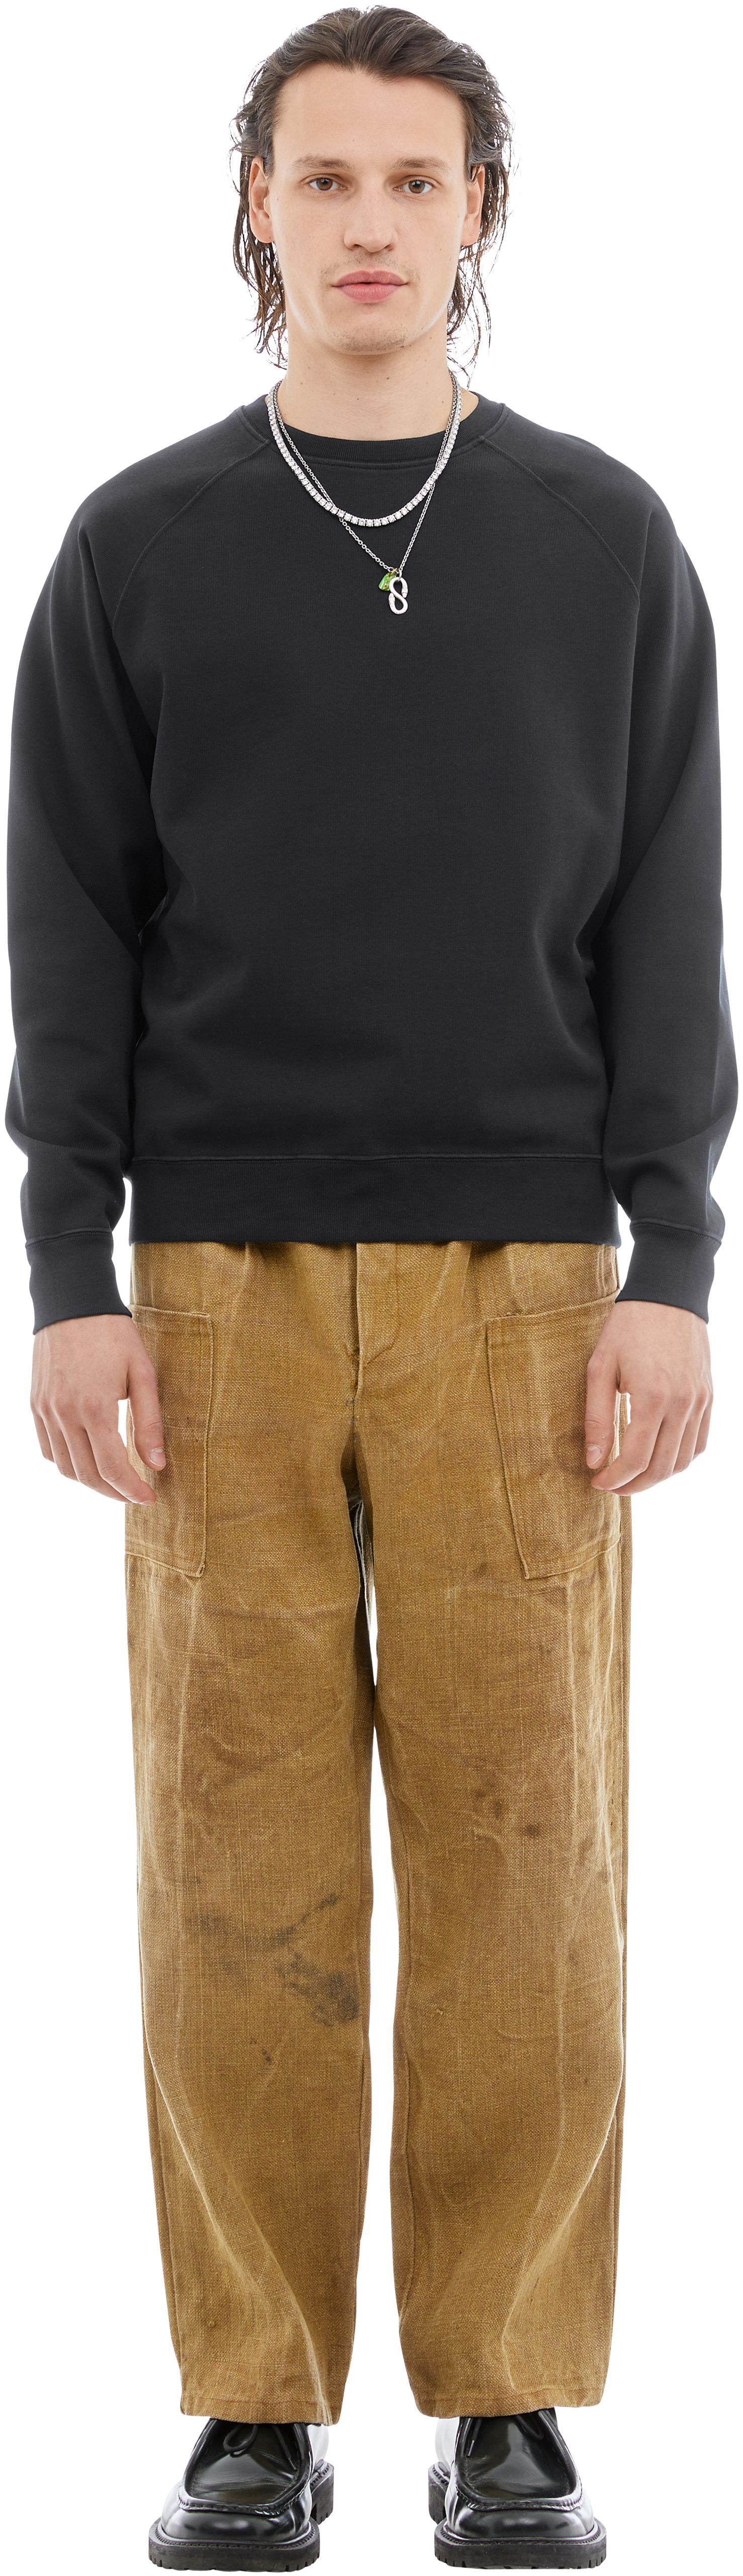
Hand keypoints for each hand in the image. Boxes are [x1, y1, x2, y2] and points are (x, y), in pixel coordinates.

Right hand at [30, 1313, 165, 1504]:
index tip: (149, 1498)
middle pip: (87, 1474)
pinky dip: (67, 1463)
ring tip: (115, 1480)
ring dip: (90, 1481)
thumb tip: (157, 1464)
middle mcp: (64, 1414)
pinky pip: (47, 1449)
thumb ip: (150, 1422)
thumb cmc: (113, 1335)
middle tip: (136, 1493)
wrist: (72, 1303)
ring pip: (65, 1467)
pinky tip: (87, 1459)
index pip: (112, 1468)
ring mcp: (45, 1411)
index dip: (132, 1490)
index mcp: (94, 1407)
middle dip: (114, 1492)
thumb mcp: (143, 1374)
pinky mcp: (35, 1405)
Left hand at [583, 1300, 712, 1494]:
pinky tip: (659, 1456)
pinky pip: (699, 1442)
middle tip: (612, 1485)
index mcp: (652, 1397)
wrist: (668, 1296)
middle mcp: (682, 1404)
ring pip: (683, 1460)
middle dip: (634, 1485)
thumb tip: (594, 1460)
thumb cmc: (628, 1329)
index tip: (597, 1483)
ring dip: (657, 1476)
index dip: (615, 1479)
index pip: (636, 1458)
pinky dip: (680, 1459)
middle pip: (661, 1467)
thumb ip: (597, 1417)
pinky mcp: (708, 1397)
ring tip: (632, 1474)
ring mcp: (700, 1401)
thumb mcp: (600, 1367)